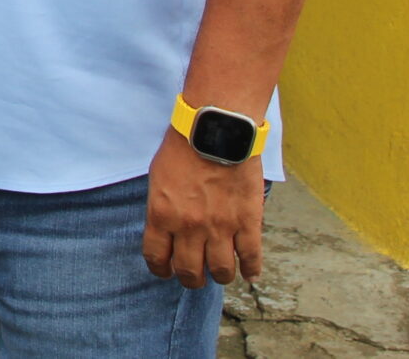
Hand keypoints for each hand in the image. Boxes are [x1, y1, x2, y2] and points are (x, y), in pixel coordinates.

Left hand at [143, 127, 266, 287]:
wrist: (214, 130)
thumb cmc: (182, 148)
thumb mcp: (158, 178)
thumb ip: (162, 207)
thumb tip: (166, 229)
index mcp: (162, 214)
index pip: (157, 257)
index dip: (161, 269)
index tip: (165, 271)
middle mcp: (189, 226)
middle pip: (189, 271)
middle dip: (191, 279)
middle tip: (195, 277)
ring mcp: (220, 227)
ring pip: (221, 271)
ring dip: (220, 276)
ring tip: (221, 272)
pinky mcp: (247, 221)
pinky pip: (251, 257)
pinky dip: (251, 270)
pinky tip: (250, 274)